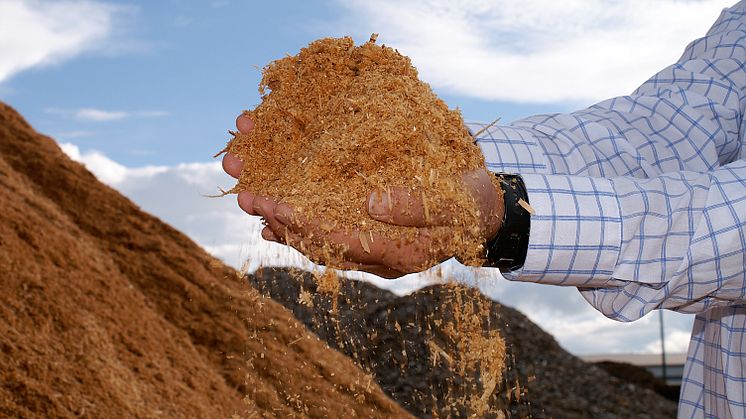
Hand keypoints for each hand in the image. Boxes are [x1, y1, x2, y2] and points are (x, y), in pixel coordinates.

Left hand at [222, 114, 503, 277]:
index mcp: (400, 253)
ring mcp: (377, 253)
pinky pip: (332, 238)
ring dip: (286, 226)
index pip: (340, 239)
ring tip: (254, 207)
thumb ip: (417, 206)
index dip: (303, 222)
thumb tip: (372, 204)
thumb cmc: (473, 202)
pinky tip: (282, 217)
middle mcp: (381, 259)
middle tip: (248, 198)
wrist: (487, 212)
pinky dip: (304, 227)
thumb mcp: (455, 200)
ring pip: (322, 245)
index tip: (270, 202)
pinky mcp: (375, 239)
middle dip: (282, 223)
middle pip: (322, 245)